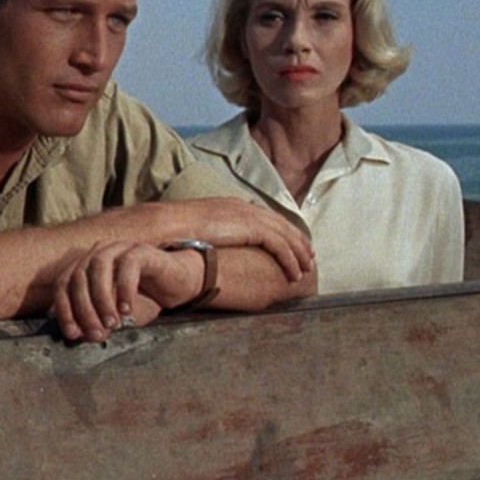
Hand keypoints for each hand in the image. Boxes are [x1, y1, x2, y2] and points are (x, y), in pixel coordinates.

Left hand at [52, 241, 202, 342]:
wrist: (178, 285)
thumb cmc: (143, 300)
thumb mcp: (115, 317)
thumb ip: (95, 323)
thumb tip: (78, 335)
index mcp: (86, 266)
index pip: (63, 284)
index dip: (64, 309)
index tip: (72, 334)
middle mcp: (98, 252)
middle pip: (78, 276)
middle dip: (84, 309)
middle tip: (96, 334)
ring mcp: (119, 247)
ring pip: (99, 266)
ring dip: (101, 298)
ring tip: (112, 323)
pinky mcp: (142, 250)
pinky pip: (128, 265)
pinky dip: (124, 289)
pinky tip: (127, 310)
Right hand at [165, 197, 313, 281]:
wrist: (170, 225)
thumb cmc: (177, 230)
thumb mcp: (199, 228)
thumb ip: (213, 233)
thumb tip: (214, 247)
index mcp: (233, 205)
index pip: (266, 217)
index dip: (282, 231)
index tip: (291, 243)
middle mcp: (245, 206)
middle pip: (282, 224)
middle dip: (298, 240)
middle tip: (309, 256)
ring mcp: (249, 216)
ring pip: (286, 235)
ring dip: (299, 253)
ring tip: (307, 269)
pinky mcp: (252, 228)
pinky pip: (280, 246)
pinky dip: (290, 260)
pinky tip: (295, 274)